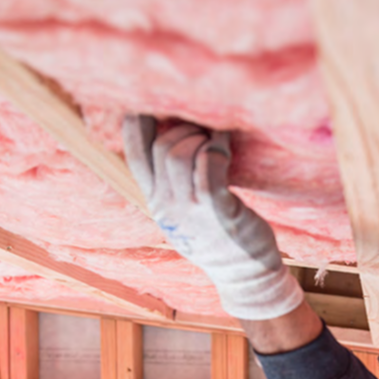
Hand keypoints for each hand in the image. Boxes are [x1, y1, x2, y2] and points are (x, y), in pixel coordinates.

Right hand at [122, 115, 302, 319]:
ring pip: (179, 153)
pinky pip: (208, 167)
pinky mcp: (217, 211)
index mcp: (156, 202)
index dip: (138, 121)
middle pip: (160, 147)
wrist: (244, 276)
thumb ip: (173, 183)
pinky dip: (216, 148)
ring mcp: (190, 210)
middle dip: (184, 128)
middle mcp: (167, 206)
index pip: (133, 153)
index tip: (155, 102)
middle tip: (206, 130)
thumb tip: (172, 140)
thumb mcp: (185, 213)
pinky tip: (225, 144)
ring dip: (200, 137)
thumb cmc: (220, 237)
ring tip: (216, 141)